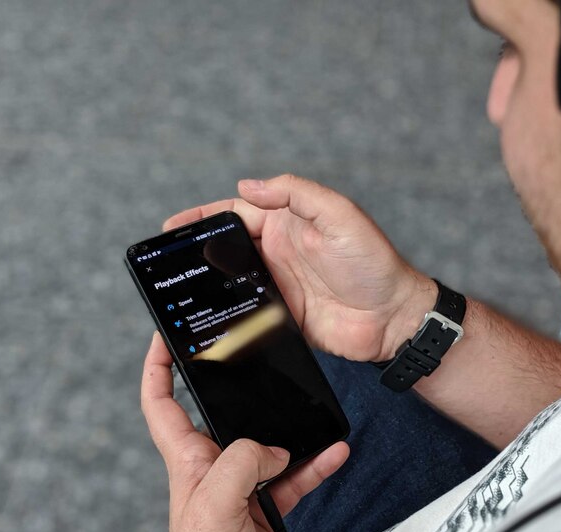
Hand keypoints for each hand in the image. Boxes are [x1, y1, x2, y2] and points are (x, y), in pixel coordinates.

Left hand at [142, 333, 349, 531]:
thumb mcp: (215, 502)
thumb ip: (242, 462)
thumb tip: (275, 449)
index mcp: (188, 460)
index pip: (161, 402)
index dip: (158, 366)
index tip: (166, 336)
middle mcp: (212, 467)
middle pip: (227, 416)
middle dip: (245, 392)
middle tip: (262, 364)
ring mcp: (241, 486)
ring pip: (271, 445)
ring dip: (296, 433)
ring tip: (317, 418)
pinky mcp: (266, 506)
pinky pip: (296, 475)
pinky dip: (316, 464)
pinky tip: (333, 454)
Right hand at [164, 174, 436, 360]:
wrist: (394, 317)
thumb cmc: (374, 262)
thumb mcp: (339, 215)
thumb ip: (295, 193)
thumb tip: (246, 185)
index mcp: (289, 223)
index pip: (236, 213)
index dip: (204, 217)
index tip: (173, 226)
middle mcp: (279, 252)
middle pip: (227, 247)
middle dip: (197, 251)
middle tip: (166, 262)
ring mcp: (279, 285)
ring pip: (232, 280)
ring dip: (208, 283)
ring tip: (178, 290)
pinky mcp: (282, 316)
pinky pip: (247, 311)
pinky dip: (227, 313)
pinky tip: (208, 318)